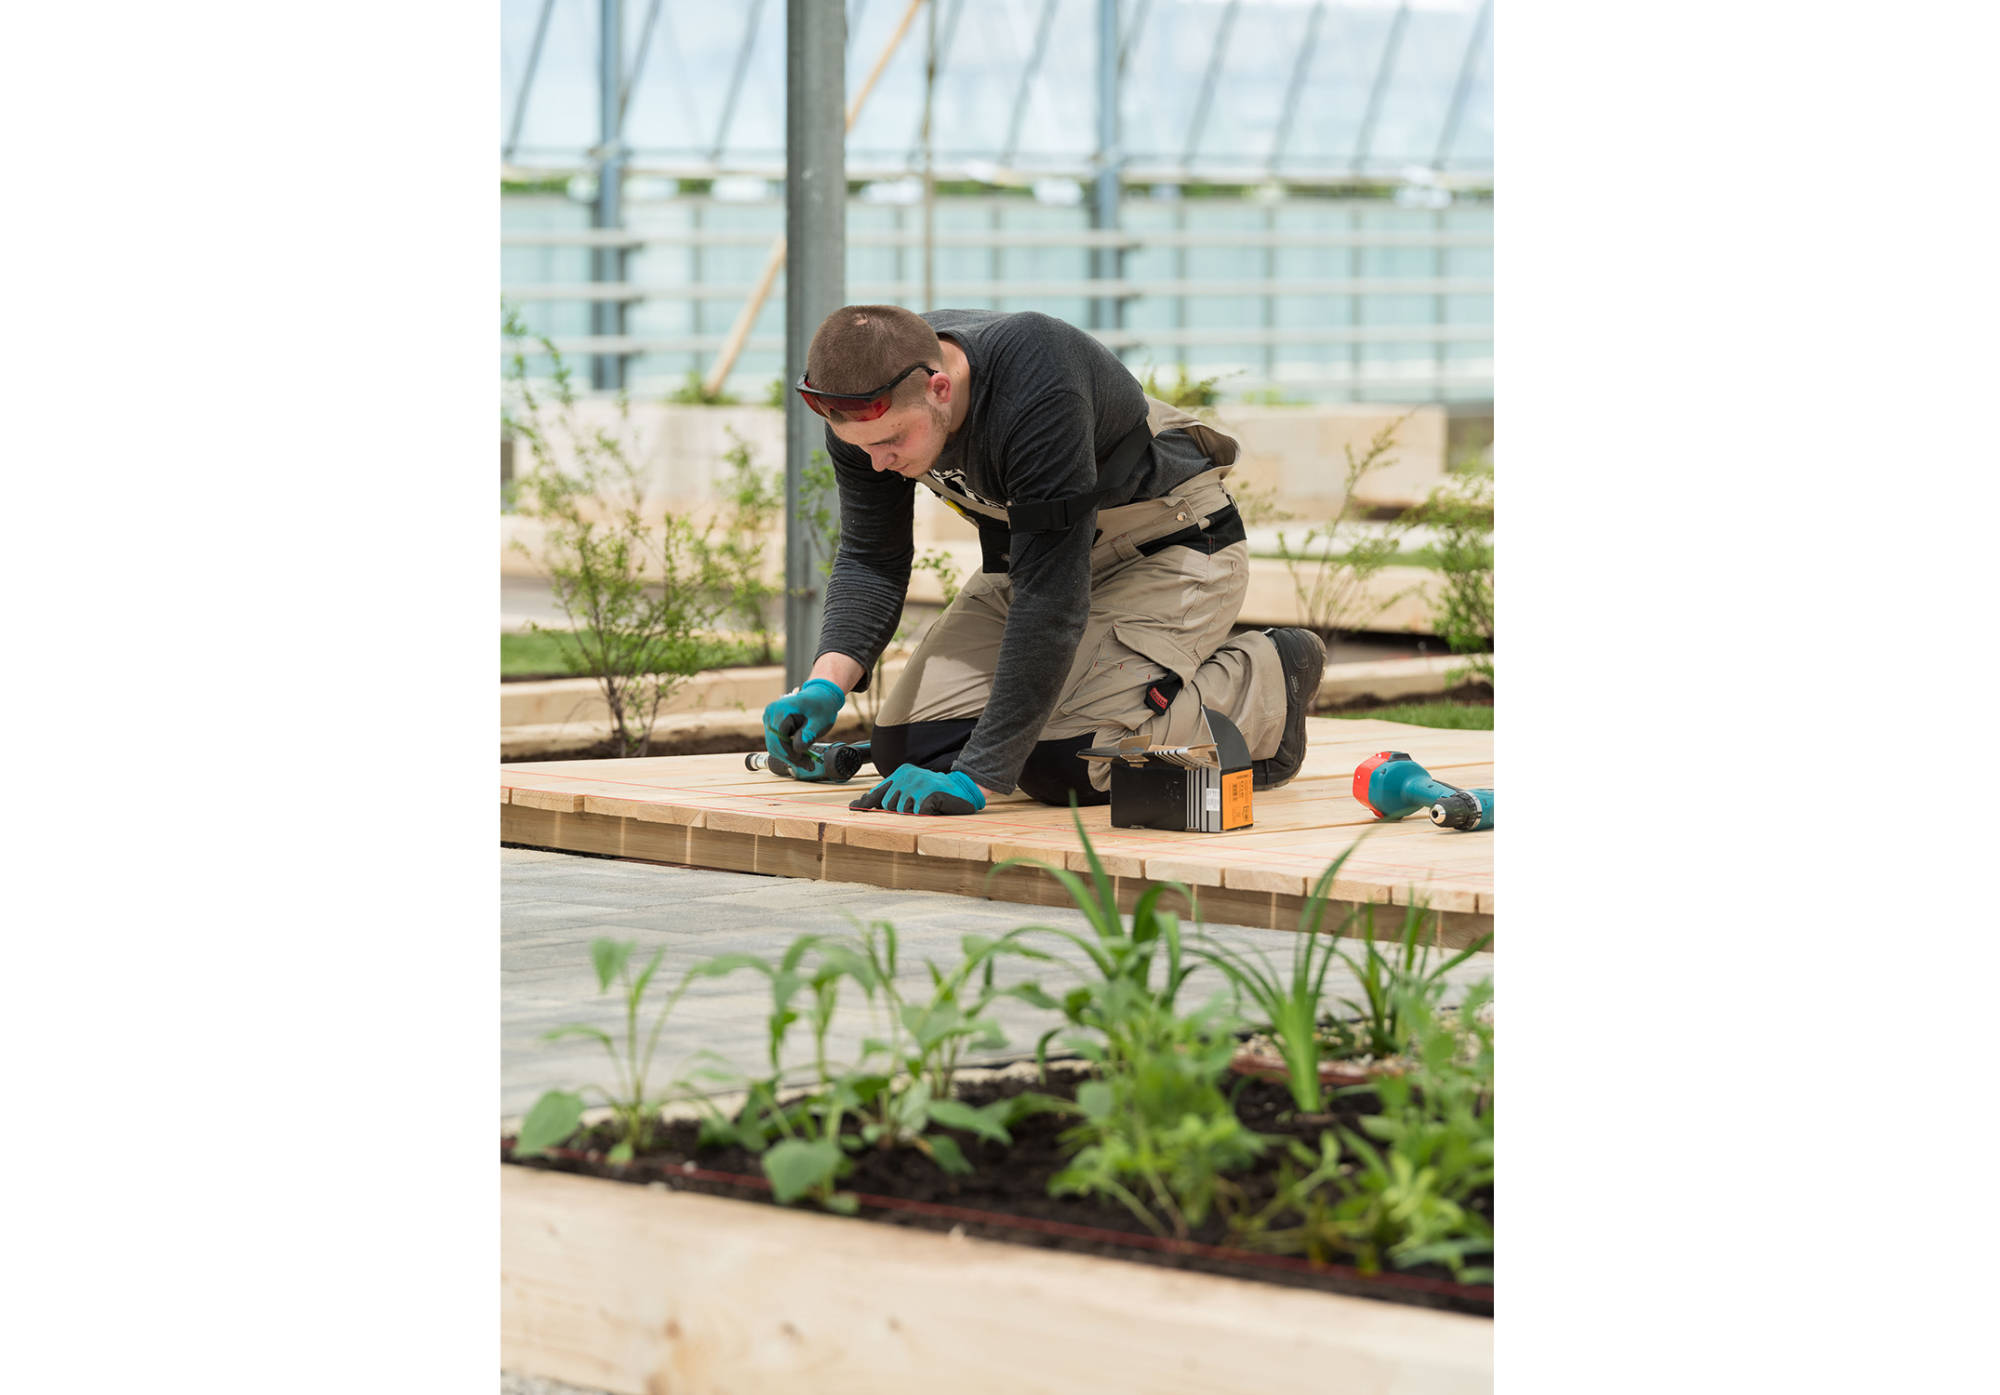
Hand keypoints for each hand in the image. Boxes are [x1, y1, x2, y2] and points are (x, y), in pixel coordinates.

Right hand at [761, 678, 844, 778]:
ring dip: (789, 756)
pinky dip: (788, 750)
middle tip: (809, 765)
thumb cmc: (821, 706)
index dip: (790, 754)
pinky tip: (801, 754)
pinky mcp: (772, 724)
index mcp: (781, 709)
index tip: (806, 763)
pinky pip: (776, 742)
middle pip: (774, 744)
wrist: (821, 696)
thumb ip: (809, 734)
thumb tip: (798, 749)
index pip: (778, 738)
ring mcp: (769, 718)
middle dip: (790, 757)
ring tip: (807, 761)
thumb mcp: (820, 721)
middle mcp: (771, 713)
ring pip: (774, 745)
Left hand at [849, 765, 986, 815]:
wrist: (963, 789)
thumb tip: (857, 805)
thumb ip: (886, 796)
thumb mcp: (909, 791)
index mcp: (901, 773)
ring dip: (913, 814)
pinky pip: (917, 813)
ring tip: (926, 806)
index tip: (854, 808)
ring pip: (901, 811)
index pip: (879, 792)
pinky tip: (933, 808)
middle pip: (888, 805)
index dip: (867, 802)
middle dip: (899, 811)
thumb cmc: (934, 793)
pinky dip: (925, 815)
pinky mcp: (928, 793)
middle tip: (917, 805)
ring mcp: (918, 783)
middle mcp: (907, 775)